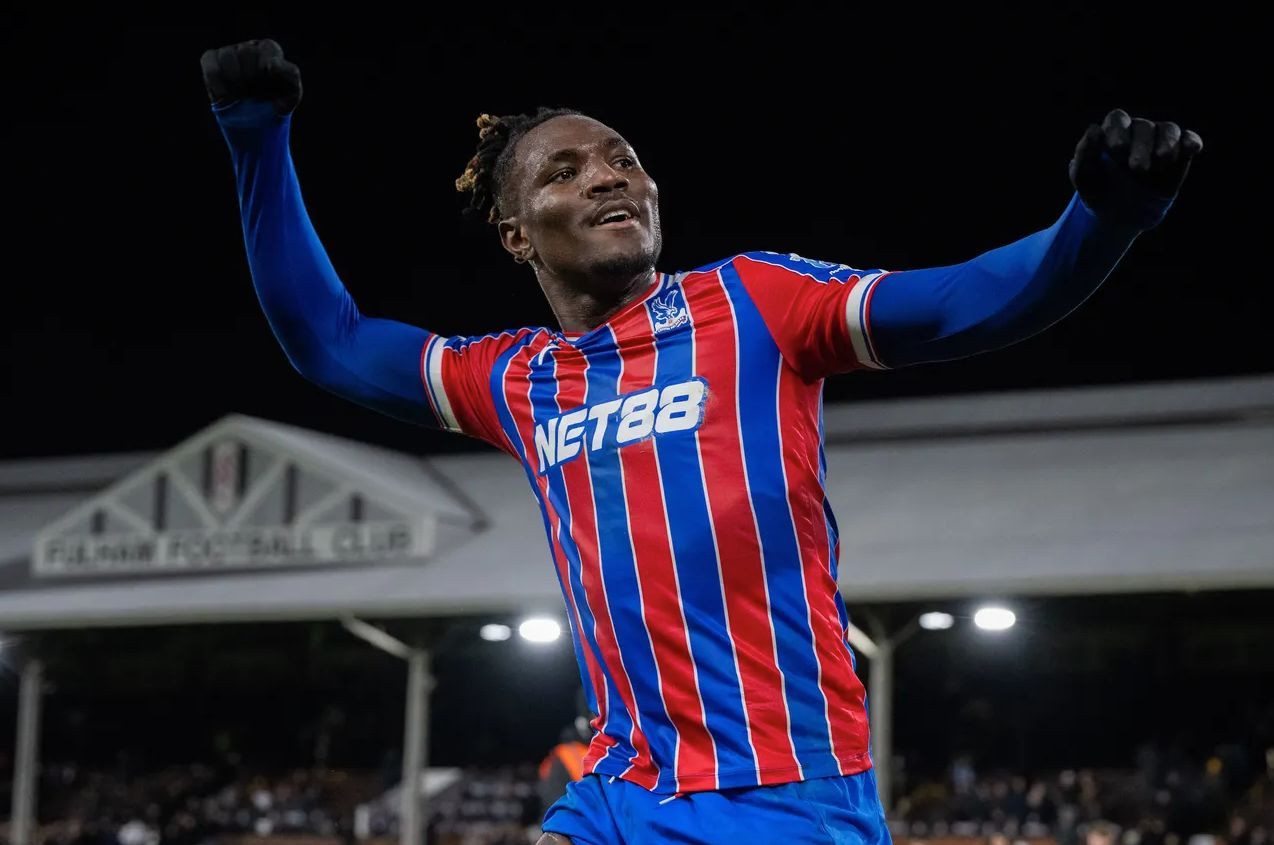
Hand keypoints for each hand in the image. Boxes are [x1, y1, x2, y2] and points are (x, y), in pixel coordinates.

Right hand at [200, 38, 301, 115]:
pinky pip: (210, 64)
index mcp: (270, 50)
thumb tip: (272, 65)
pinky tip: (226, 96)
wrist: (257, 124)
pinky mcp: (211, 61)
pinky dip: (218, 83)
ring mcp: (229, 53)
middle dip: (253, 79)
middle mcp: (249, 47)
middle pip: (246, 51)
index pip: (268, 48)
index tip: (271, 86)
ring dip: (236, 81)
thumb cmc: (277, 104)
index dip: (269, 69)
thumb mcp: (292, 94)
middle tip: (256, 94)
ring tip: (242, 95)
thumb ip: (290, 76)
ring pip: (227, 56)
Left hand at [1069, 109, 1202, 228]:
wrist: (1118, 215)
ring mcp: (1159, 141)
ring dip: (1166, 142)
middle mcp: (1137, 132)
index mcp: (1112, 133)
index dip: (1118, 130)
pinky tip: (1192, 149)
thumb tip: (1094, 129)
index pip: (1117, 119)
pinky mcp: (1179, 154)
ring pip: (1168, 130)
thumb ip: (1085, 153)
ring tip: (1162, 159)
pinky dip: (1191, 142)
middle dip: (1141, 146)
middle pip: (1144, 127)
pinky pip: (1188, 140)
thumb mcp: (1084, 177)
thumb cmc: (1097, 191)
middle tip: (1137, 169)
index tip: (1116, 150)